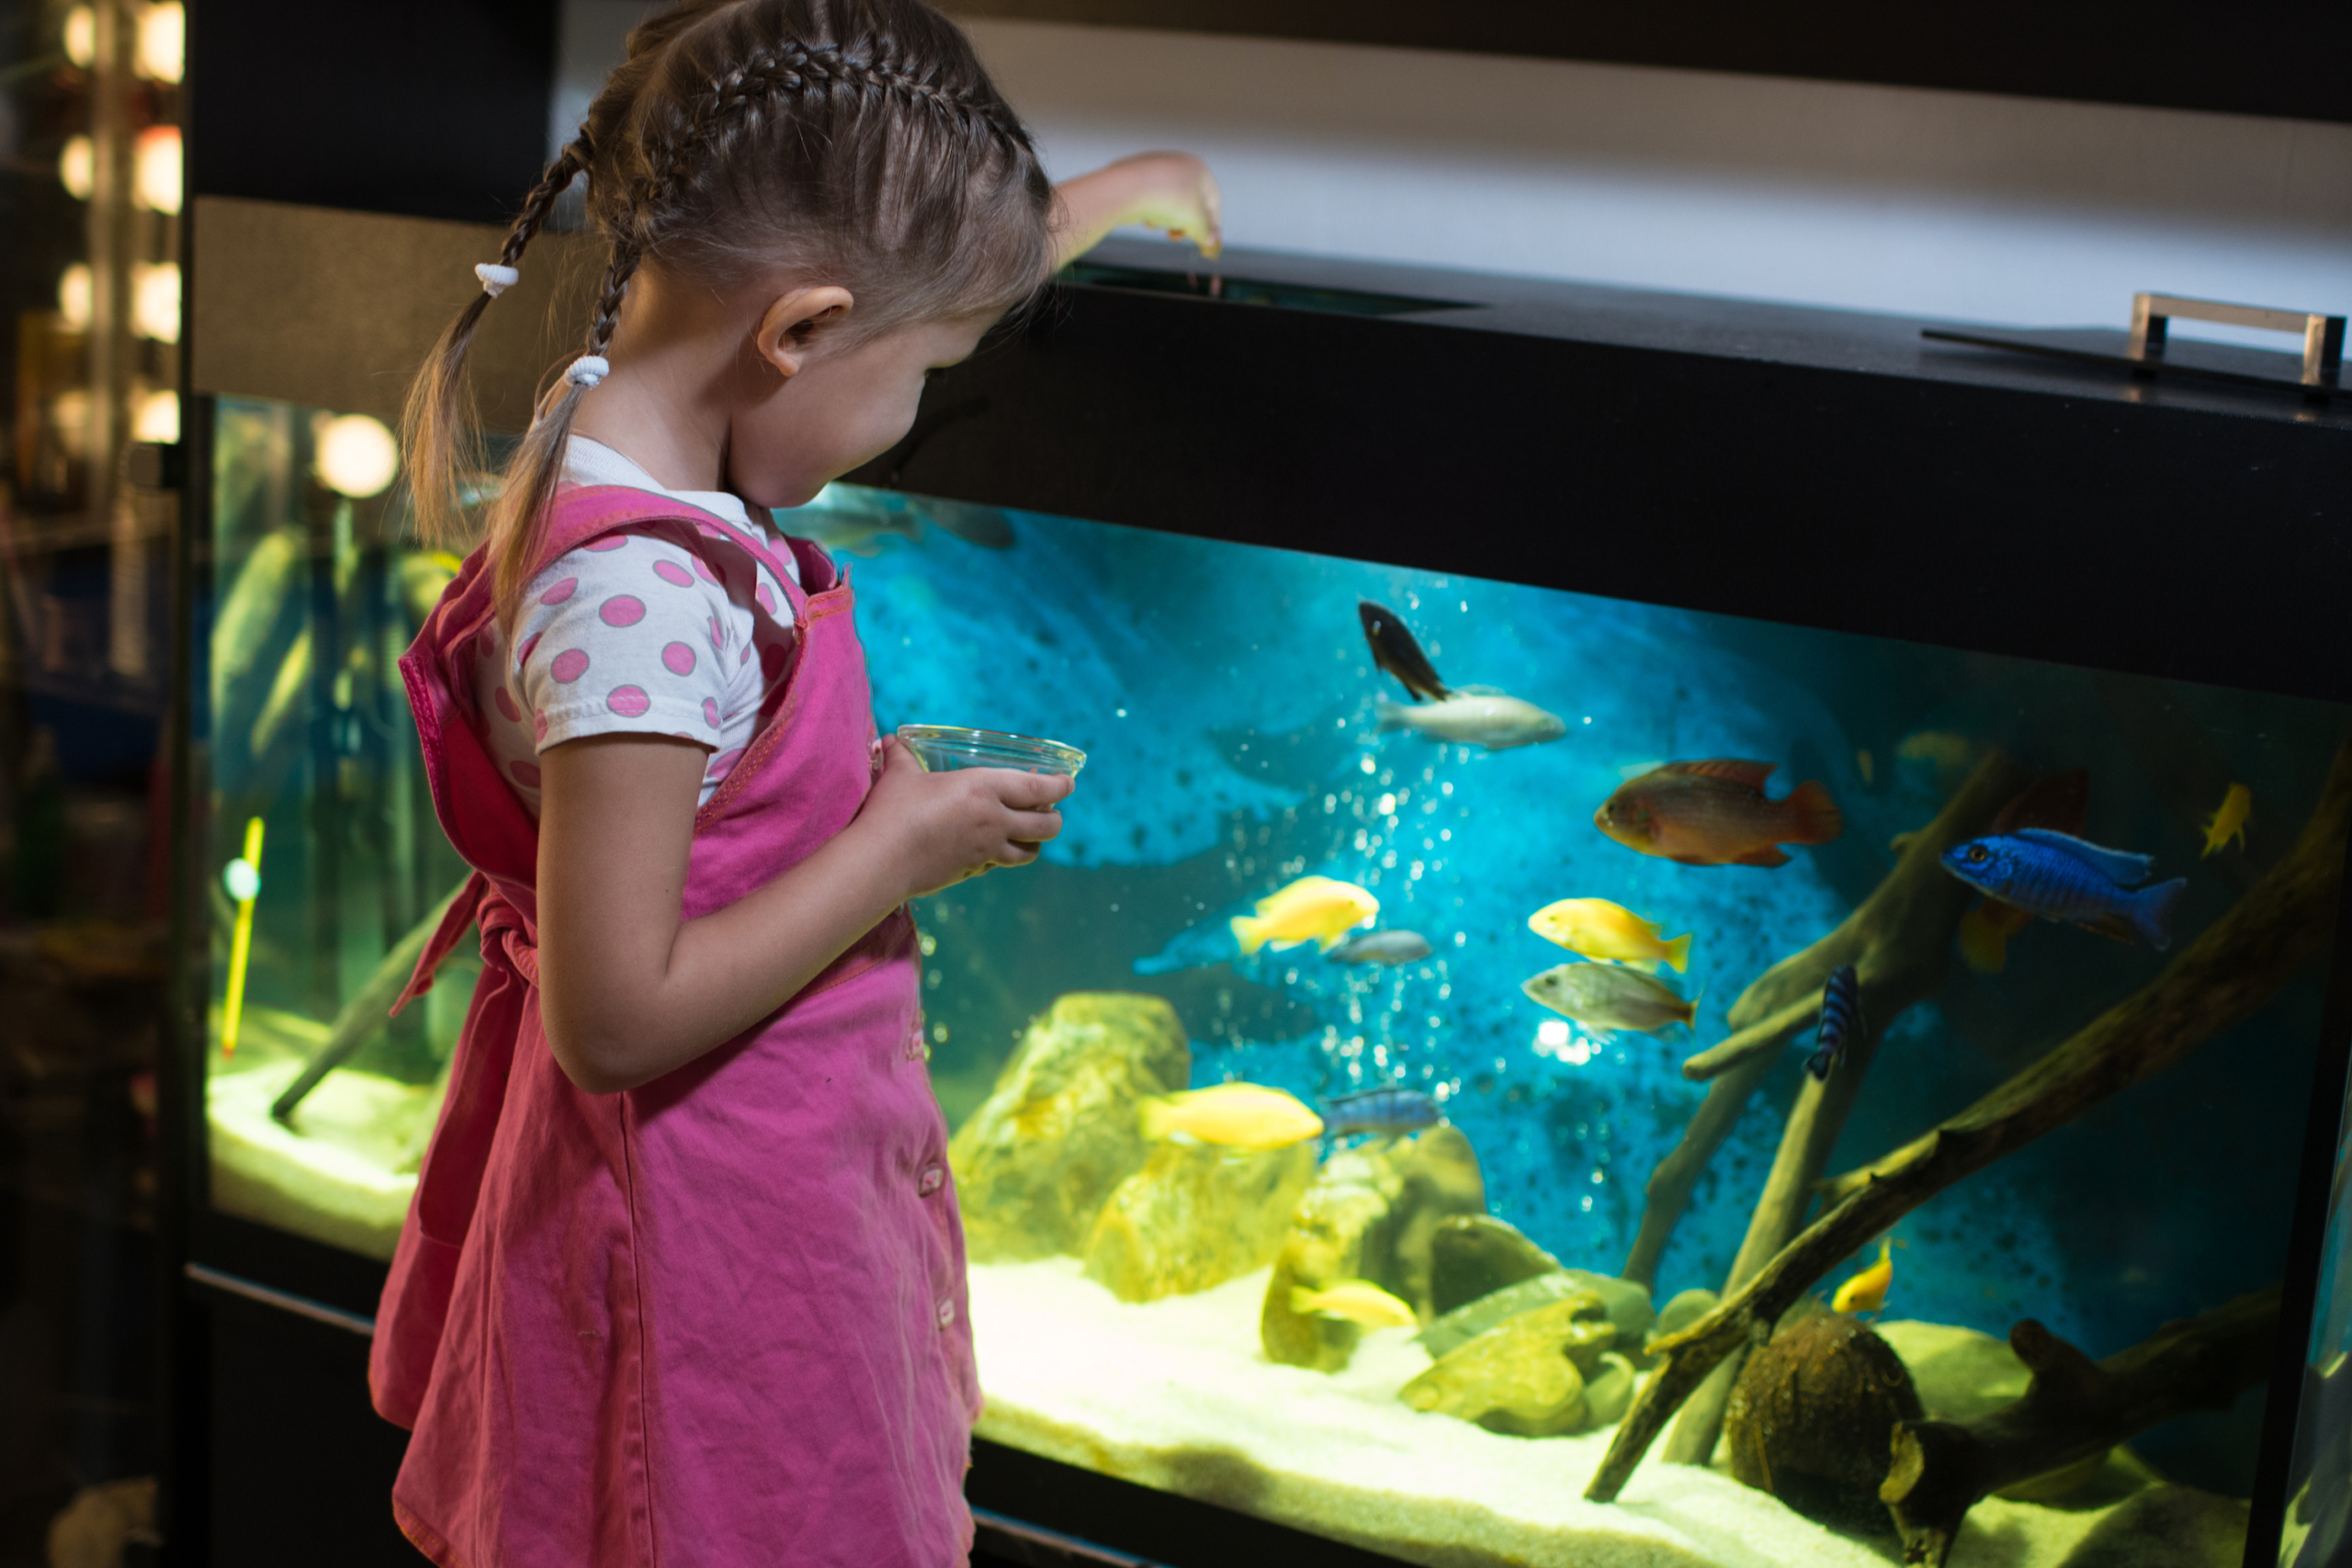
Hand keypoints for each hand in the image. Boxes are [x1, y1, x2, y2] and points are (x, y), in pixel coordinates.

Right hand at [858, 737, 1073, 898]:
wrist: (881, 861)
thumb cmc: (894, 811)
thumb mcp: (901, 776)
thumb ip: (902, 757)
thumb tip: (891, 740)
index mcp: (984, 789)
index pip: (1038, 788)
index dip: (1059, 786)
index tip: (1069, 783)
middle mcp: (994, 821)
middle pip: (1045, 826)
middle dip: (1055, 818)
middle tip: (1051, 811)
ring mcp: (986, 851)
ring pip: (1029, 852)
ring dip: (1035, 842)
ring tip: (1029, 833)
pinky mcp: (972, 872)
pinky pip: (998, 864)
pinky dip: (1003, 856)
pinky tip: (993, 850)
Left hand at [1111, 151, 1222, 257]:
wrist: (1126, 187)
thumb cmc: (1167, 200)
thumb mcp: (1195, 222)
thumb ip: (1206, 233)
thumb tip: (1211, 242)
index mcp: (1199, 168)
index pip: (1214, 201)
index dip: (1213, 226)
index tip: (1208, 244)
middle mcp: (1179, 163)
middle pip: (1191, 202)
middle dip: (1185, 224)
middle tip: (1177, 237)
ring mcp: (1157, 168)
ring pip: (1169, 203)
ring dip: (1166, 219)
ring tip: (1156, 223)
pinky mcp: (1137, 175)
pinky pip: (1151, 199)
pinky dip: (1151, 211)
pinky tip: (1143, 216)